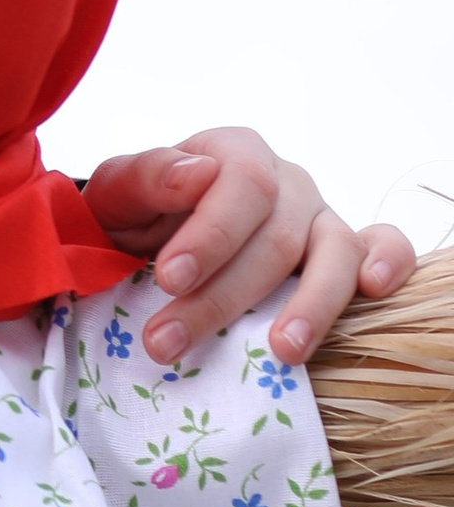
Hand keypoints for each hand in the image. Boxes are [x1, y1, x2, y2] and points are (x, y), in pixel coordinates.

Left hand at [82, 126, 415, 365]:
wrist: (151, 236)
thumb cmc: (138, 212)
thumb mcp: (118, 191)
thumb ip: (146, 177)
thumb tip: (195, 174)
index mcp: (234, 154)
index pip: (241, 184)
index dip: (211, 234)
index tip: (170, 280)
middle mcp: (285, 183)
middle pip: (276, 236)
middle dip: (221, 297)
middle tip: (168, 341)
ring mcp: (319, 217)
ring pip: (335, 251)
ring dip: (311, 304)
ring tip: (281, 352)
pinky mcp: (342, 252)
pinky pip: (382, 247)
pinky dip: (389, 263)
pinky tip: (373, 291)